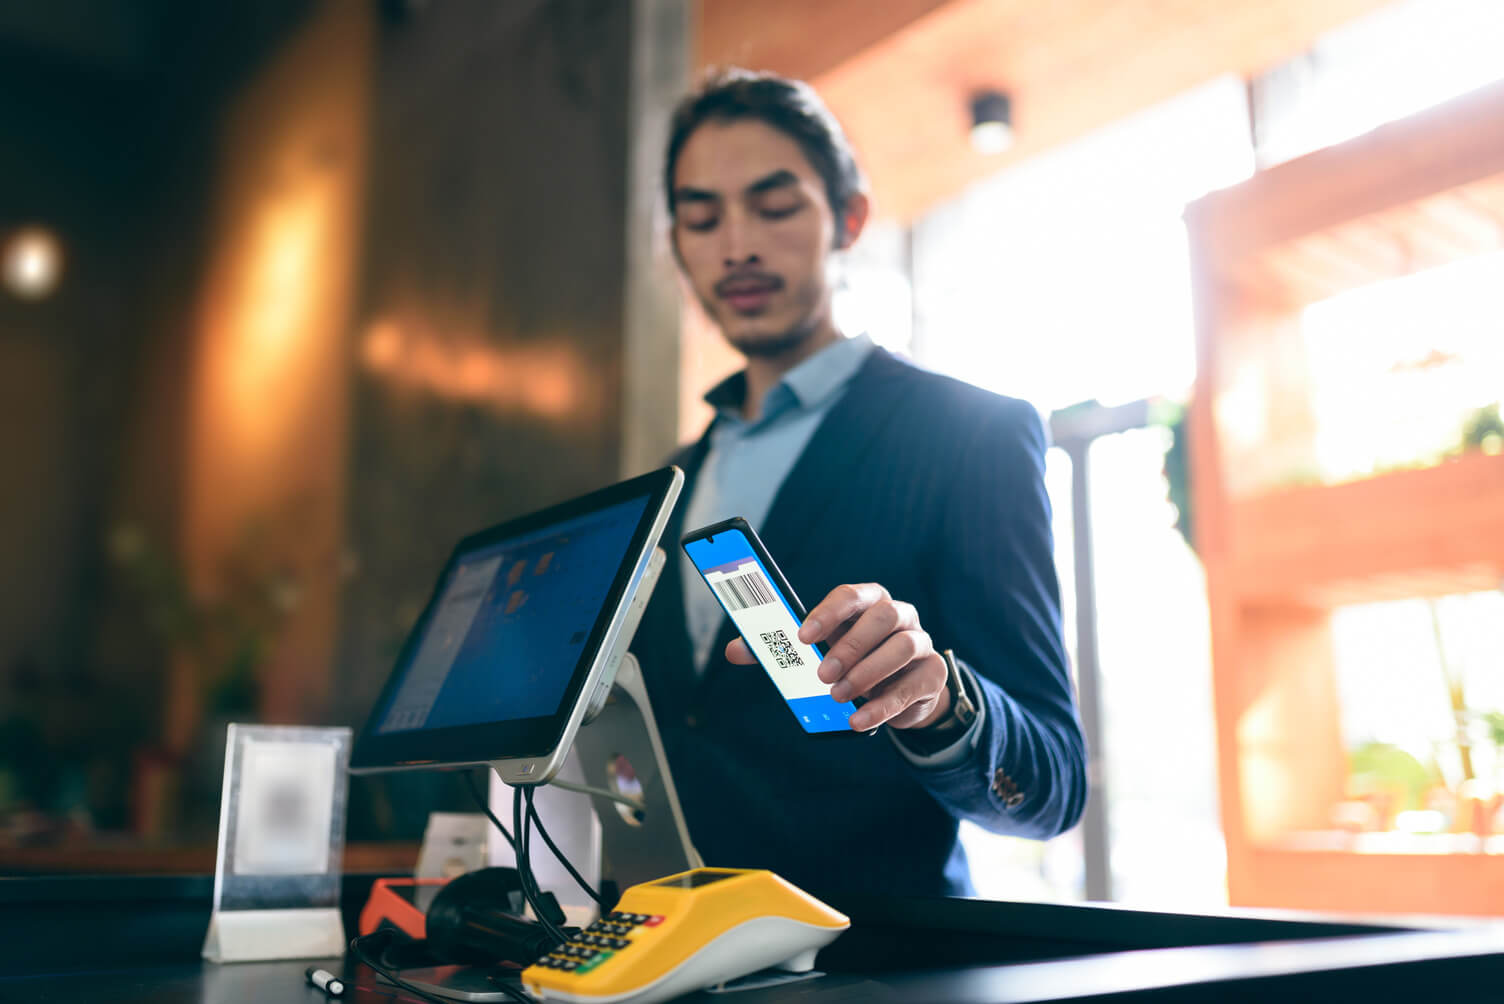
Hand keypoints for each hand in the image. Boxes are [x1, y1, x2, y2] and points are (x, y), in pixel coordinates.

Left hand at [725, 583, 949, 730]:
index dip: (828, 613)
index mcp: (869, 600)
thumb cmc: (851, 661)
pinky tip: (859, 720)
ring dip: (868, 673)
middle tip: (823, 675)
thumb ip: (778, 650)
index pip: (851, 595)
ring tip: (838, 698)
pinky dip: (883, 706)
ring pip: (902, 647)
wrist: (899, 691)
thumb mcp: (818, 652)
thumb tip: (734, 651)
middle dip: (851, 645)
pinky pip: (912, 687)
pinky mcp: (932, 674)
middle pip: (883, 616)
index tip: (803, 637)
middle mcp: (899, 615)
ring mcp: (920, 642)